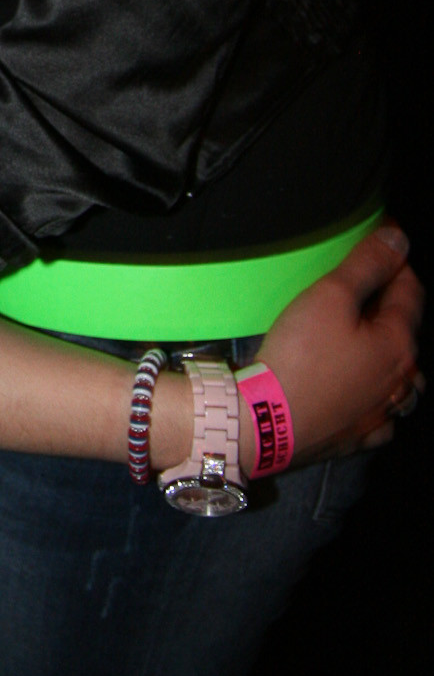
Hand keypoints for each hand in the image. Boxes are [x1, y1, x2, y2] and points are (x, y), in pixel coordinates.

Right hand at [257, 223, 423, 464]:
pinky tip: (357, 385)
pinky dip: (372, 392)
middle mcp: (401, 381)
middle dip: (386, 304)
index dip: (394, 260)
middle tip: (359, 286)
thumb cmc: (299, 358)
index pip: (410, 289)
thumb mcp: (330, 296)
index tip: (381, 242)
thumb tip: (398, 240)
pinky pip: (378, 409)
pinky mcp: (358, 435)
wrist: (266, 422)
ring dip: (384, 350)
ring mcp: (382, 413)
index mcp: (399, 344)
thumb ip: (367, 265)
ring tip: (360, 335)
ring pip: (397, 374)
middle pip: (403, 330)